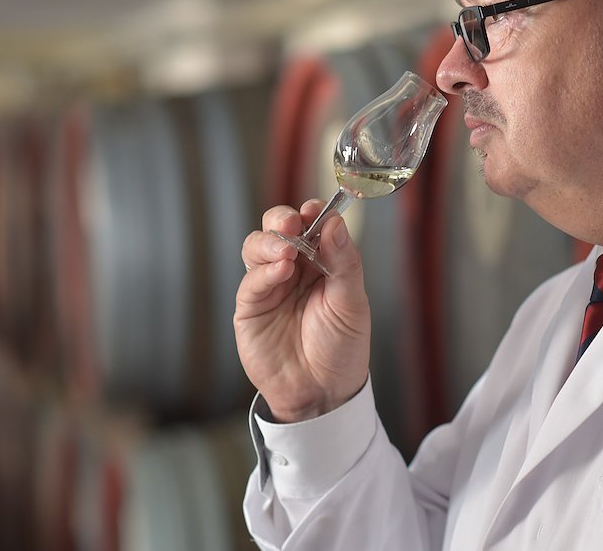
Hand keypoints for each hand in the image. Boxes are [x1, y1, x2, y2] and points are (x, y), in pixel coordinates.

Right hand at [235, 201, 371, 422]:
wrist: (323, 393)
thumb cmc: (341, 348)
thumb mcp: (352, 304)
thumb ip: (344, 262)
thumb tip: (335, 224)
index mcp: (322, 262)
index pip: (312, 226)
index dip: (311, 214)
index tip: (316, 210)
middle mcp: (294, 269)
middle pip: (277, 229)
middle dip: (281, 220)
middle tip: (293, 223)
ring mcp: (269, 286)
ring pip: (257, 248)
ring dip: (270, 243)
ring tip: (287, 252)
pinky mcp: (251, 307)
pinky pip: (251, 281)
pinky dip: (264, 272)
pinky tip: (281, 272)